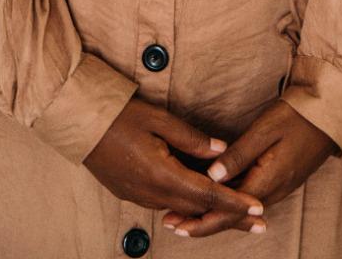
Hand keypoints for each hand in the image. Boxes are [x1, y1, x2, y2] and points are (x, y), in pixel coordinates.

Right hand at [82, 96, 264, 229]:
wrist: (81, 125)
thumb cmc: (121, 116)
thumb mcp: (159, 119)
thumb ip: (192, 138)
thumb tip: (221, 150)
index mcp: (162, 174)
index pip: (207, 194)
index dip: (235, 203)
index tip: (259, 210)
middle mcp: (152, 193)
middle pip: (200, 210)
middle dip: (232, 217)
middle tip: (261, 225)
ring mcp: (141, 197)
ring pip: (184, 210)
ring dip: (211, 214)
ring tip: (238, 216)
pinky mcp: (133, 195)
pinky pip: (168, 204)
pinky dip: (190, 207)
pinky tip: (202, 204)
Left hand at [160, 99, 337, 238]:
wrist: (329, 114)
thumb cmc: (296, 116)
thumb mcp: (265, 130)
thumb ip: (238, 155)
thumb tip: (211, 177)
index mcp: (267, 182)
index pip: (229, 210)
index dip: (201, 220)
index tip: (177, 223)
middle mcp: (272, 192)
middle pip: (232, 215)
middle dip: (201, 221)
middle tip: (171, 222)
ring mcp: (277, 188)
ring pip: (239, 208)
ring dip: (213, 212)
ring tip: (185, 213)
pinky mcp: (277, 180)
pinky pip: (248, 198)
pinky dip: (228, 202)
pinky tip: (213, 198)